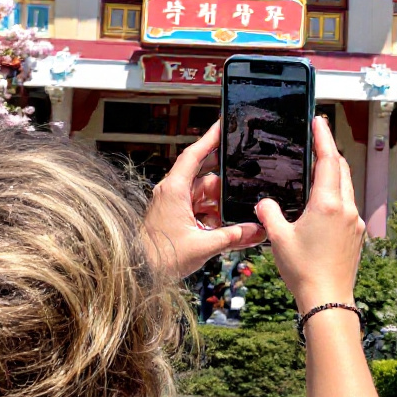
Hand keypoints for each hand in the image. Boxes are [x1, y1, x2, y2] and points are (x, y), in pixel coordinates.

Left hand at [143, 121, 264, 280]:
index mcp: (175, 190)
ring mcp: (172, 203)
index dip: (210, 138)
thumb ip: (233, 236)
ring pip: (203, 194)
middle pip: (205, 177)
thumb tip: (258, 231)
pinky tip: (222, 229)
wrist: (138, 273)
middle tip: (243, 190)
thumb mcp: (204, 246)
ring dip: (218, 206)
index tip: (223, 124)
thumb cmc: (161, 257)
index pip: (194, 155)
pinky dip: (211, 216)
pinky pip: (198, 208)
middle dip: (224, 187)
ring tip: (231, 222)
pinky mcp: (173, 215)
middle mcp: (172, 191)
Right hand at [257, 116, 364, 311]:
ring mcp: (355, 222)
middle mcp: (347, 209)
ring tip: (318, 169)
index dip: (323, 137)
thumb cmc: (303, 270)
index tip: (319, 121)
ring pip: (347, 188)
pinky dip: (337, 196)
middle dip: (329, 152)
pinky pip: (348, 206)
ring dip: (335, 174)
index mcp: (328, 204)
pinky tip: (323, 203)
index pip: (328, 160)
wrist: (328, 300)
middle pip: (342, 170)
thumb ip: (270, 213)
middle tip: (317, 139)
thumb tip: (264, 202)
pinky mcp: (357, 235)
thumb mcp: (278, 238)